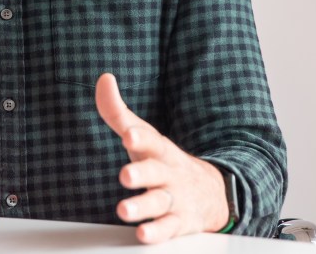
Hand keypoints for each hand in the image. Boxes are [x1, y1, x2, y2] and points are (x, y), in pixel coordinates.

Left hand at [95, 73, 229, 243]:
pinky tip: (143, 235)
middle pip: (155, 172)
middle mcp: (168, 173)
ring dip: (142, 206)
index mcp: (158, 149)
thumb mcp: (143, 135)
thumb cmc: (162, 160)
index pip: (151, 140)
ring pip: (159, 203)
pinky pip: (168, 229)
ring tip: (123, 210)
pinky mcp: (178, 223)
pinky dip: (157, 233)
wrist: (212, 192)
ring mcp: (175, 198)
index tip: (129, 134)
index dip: (140, 137)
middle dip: (142, 173)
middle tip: (125, 175)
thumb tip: (103, 79)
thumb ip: (118, 112)